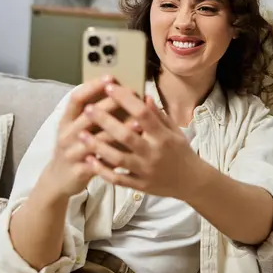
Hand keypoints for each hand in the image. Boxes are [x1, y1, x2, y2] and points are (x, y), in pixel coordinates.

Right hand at [41, 76, 141, 199]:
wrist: (58, 180)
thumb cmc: (74, 148)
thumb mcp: (76, 129)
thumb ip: (92, 114)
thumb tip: (117, 93)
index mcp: (66, 120)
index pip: (76, 98)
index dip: (92, 86)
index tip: (111, 77)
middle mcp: (67, 134)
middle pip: (88, 115)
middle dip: (111, 103)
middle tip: (131, 94)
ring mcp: (71, 152)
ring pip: (96, 139)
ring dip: (118, 129)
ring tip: (138, 122)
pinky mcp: (79, 170)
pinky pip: (100, 162)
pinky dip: (116, 155)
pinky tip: (131, 151)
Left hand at [79, 83, 204, 199]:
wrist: (192, 182)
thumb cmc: (181, 151)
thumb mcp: (174, 131)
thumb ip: (158, 115)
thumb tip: (143, 97)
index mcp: (164, 136)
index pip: (142, 114)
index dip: (126, 100)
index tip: (110, 87)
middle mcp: (154, 153)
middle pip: (126, 135)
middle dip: (105, 121)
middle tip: (88, 109)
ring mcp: (146, 171)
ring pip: (118, 158)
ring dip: (98, 146)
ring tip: (81, 134)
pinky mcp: (140, 185)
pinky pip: (118, 178)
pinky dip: (102, 170)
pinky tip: (89, 159)